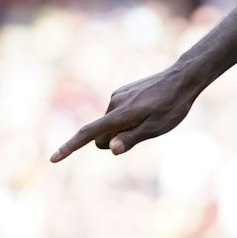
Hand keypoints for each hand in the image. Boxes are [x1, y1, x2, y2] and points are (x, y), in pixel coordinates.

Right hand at [50, 65, 204, 162]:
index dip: (71, 147)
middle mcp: (113, 104)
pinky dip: (126, 118)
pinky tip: (148, 109)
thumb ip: (132, 138)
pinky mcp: (122, 92)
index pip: (88, 134)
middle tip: (144, 132)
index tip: (53, 159)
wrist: (181, 79)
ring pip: (110, 123)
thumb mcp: (156, 127)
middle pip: (101, 134)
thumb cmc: (172, 107)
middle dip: (113, 140)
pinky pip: (117, 113)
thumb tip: (109, 148)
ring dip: (123, 128)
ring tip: (151, 118)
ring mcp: (117, 96)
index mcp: (119, 115)